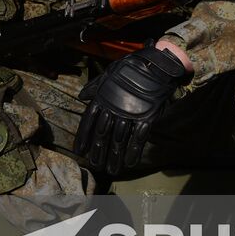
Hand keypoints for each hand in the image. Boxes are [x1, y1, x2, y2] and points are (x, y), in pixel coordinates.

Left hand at [74, 45, 189, 174]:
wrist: (155, 65)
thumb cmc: (130, 69)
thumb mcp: (108, 74)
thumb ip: (95, 87)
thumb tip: (82, 96)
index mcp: (102, 98)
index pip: (89, 121)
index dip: (83, 137)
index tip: (79, 151)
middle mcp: (114, 107)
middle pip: (102, 134)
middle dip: (98, 151)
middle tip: (95, 165)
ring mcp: (130, 113)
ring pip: (119, 140)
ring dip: (115, 157)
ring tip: (112, 170)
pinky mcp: (146, 117)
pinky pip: (138, 138)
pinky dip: (134, 152)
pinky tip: (130, 163)